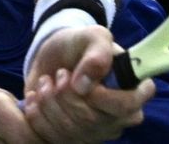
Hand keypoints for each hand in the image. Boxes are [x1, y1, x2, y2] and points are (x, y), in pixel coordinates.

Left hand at [22, 27, 154, 142]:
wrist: (53, 57)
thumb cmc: (80, 45)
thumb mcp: (91, 36)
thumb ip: (97, 52)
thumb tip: (84, 85)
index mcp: (132, 91)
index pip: (127, 106)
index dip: (102, 96)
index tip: (80, 79)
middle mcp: (118, 118)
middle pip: (92, 120)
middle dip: (66, 94)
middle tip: (60, 73)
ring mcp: (96, 132)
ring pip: (70, 130)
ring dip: (49, 101)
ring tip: (46, 82)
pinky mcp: (72, 139)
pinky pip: (52, 137)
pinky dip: (38, 114)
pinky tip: (36, 97)